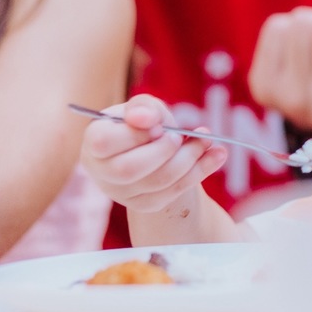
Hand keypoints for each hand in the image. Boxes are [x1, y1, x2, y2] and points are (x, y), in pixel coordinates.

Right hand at [80, 94, 226, 213]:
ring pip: (158, 181)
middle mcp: (102, 172)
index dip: (135, 134)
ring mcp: (122, 192)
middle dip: (165, 150)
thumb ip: (143, 107)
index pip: (104, 143)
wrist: (160, 148)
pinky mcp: (146, 204)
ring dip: (189, 158)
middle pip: (130, 169)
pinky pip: (174, 192)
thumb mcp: (146, 107)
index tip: (158, 125)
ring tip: (206, 139)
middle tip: (181, 135)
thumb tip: (144, 119)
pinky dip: (201, 171)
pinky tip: (217, 154)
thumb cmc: (148, 122)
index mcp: (93, 142)